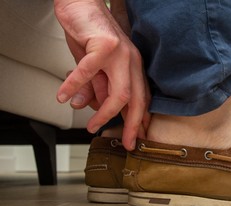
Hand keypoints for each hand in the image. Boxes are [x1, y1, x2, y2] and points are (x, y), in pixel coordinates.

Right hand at [54, 0, 149, 149]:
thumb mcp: (94, 68)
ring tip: (91, 126)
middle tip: (126, 144)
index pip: (142, 100)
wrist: (81, 4)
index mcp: (134, 68)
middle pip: (137, 101)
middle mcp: (132, 62)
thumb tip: (86, 107)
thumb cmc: (89, 35)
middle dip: (132, 126)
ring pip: (119, 93)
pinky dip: (75, 87)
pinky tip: (64, 96)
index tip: (136, 139)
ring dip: (104, 114)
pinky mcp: (105, 45)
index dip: (140, 121)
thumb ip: (94, 87)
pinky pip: (89, 72)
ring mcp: (122, 54)